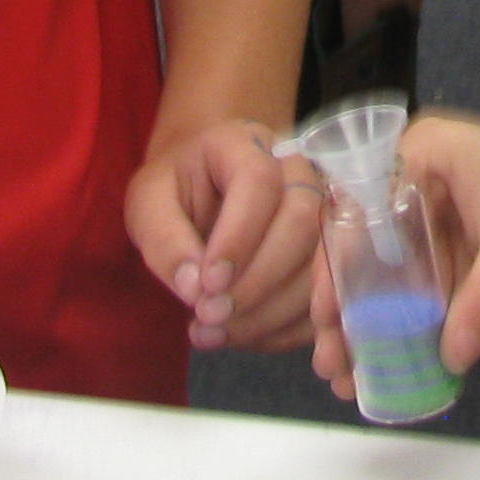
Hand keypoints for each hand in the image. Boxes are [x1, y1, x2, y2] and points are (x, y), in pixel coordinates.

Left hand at [128, 118, 323, 350]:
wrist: (204, 190)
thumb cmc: (175, 192)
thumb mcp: (148, 205)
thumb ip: (165, 239)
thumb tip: (195, 289)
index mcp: (245, 143)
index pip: (258, 182)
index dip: (238, 238)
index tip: (207, 285)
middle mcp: (297, 169)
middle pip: (303, 221)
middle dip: (258, 280)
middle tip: (212, 316)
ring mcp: (323, 206)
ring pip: (321, 260)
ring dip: (272, 310)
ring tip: (217, 333)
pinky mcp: (330, 249)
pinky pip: (327, 293)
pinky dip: (289, 326)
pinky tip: (246, 336)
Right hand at [307, 116, 479, 399]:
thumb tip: (448, 356)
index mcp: (423, 155)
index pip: (356, 209)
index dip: (334, 265)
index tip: (326, 318)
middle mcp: (420, 183)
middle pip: (364, 249)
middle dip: (345, 308)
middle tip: (331, 363)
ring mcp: (440, 221)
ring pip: (389, 278)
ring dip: (370, 326)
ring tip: (347, 377)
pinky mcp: (462, 254)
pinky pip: (421, 293)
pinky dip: (406, 329)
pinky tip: (387, 368)